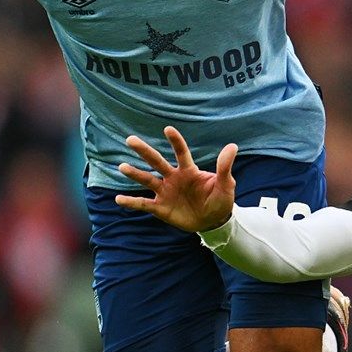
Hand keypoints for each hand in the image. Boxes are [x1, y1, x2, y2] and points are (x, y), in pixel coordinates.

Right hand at [114, 127, 237, 233]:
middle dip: (144, 151)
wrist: (213, 222)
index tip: (168, 129)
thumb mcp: (226, 185)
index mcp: (188, 170)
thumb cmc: (219, 200)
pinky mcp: (160, 208)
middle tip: (130, 139)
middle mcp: (173, 178)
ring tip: (122, 166)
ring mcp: (165, 192)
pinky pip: (143, 204)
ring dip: (135, 174)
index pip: (181, 153)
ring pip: (147, 180)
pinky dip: (131, 202)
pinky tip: (119, 199)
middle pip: (157, 162)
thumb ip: (224, 167)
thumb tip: (232, 146)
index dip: (175, 141)